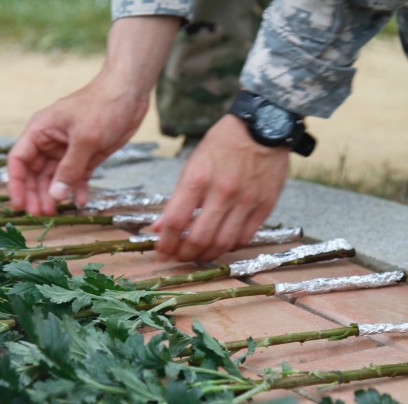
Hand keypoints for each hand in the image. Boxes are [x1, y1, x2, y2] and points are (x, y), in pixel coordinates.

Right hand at [7, 16, 180, 215]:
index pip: (19, 160)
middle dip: (36, 194)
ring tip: (56, 213)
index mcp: (40, 131)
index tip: (19, 204)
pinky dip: (76, 189)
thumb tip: (55, 194)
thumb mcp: (85, 139)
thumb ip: (69, 168)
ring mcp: (68, 149)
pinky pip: (76, 177)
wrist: (129, 92)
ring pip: (54, 178)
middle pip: (35, 173)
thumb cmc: (103, 105)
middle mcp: (50, 141)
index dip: (16, 183)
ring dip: (54, 194)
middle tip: (40, 214)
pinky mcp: (86, 155)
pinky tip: (79, 202)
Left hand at [151, 114, 289, 261]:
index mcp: (198, 179)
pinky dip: (229, 247)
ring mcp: (245, 201)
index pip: (176, 221)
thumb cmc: (222, 143)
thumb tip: (159, 227)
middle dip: (183, 254)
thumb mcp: (192, 164)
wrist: (263, 126)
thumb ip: (177, 199)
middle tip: (177, 257)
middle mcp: (222, 192)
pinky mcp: (264, 207)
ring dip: (206, 255)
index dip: (166, 243)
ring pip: (222, 243)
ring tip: (196, 254)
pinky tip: (220, 244)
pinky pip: (245, 238)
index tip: (161, 251)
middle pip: (199, 238)